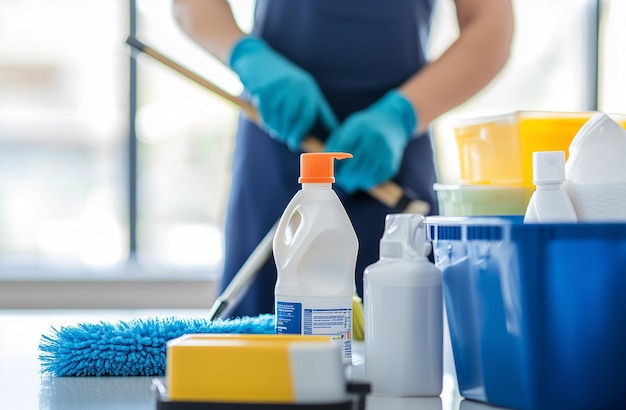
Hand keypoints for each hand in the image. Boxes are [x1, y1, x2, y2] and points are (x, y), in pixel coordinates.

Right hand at [229, 36, 337, 150]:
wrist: (259, 62)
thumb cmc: (289, 83)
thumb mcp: (308, 94)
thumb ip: (322, 114)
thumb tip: (337, 132)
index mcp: (308, 90)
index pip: (306, 117)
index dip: (300, 133)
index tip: (294, 144)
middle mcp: (295, 88)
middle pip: (291, 121)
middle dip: (286, 133)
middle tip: (283, 138)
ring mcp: (279, 89)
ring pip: (278, 120)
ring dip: (275, 129)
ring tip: (275, 130)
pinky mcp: (264, 90)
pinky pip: (265, 115)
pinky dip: (265, 122)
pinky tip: (267, 120)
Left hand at [324, 90, 416, 193]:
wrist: (392, 122)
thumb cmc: (364, 127)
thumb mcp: (348, 128)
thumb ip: (335, 144)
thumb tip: (324, 166)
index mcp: (359, 128)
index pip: (342, 150)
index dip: (333, 164)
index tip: (329, 170)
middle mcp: (374, 139)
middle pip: (353, 166)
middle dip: (343, 177)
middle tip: (339, 180)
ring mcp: (385, 152)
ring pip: (363, 176)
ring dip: (353, 182)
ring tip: (349, 182)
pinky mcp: (391, 164)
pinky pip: (374, 180)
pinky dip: (365, 183)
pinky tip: (361, 180)